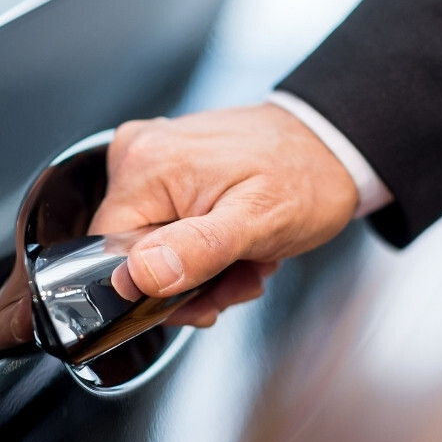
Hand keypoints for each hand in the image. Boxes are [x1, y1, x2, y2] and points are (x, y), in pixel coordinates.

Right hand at [89, 103, 357, 326]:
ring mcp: (152, 158)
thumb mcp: (258, 223)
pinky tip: (237, 244)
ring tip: (248, 259)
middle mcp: (138, 153)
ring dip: (202, 270)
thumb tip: (140, 275)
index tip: (203, 294)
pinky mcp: (165, 167)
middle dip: (188, 281)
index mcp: (147, 164)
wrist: (332, 147)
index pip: (110, 253)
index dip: (153, 289)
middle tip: (238, 277)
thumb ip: (197, 251)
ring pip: (152, 247)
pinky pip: (166, 226)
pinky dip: (202, 247)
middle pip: (132, 252)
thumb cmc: (305, 177)